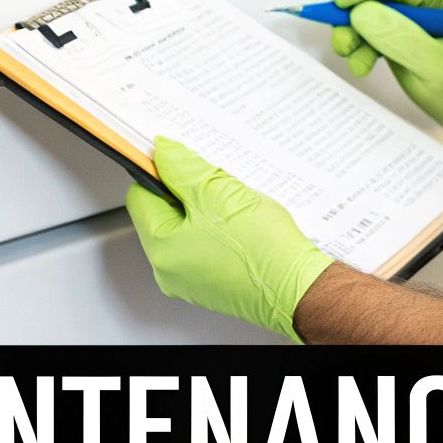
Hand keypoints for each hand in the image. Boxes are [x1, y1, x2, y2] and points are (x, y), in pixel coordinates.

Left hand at [124, 137, 334, 343]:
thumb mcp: (217, 193)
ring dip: (208, 208)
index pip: (140, 197)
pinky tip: (243, 225)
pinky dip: (221, 227)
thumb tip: (164, 153)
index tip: (178, 160)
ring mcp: (192, 279)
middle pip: (164, 213)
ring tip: (235, 207)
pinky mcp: (214, 281)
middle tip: (217, 185)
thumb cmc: (264, 252)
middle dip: (189, 191)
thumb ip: (183, 168)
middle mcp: (170, 270)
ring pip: (189, 227)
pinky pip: (206, 244)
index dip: (158, 172)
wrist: (301, 289)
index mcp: (161, 250)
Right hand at [332, 0, 442, 167]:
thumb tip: (362, 13)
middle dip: (354, 10)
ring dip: (351, 31)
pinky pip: (368, 32)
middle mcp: (425, 3)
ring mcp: (409, 20)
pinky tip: (360, 63)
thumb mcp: (436, 67)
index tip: (344, 2)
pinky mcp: (397, 36)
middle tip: (342, 37)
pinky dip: (358, 46)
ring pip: (368, 11)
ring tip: (349, 54)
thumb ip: (402, 37)